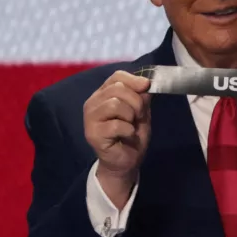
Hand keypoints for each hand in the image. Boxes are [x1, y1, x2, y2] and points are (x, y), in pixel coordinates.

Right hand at [84, 70, 150, 207]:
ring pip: (115, 104)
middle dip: (136, 102)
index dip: (134, 80)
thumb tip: (145, 83)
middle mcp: (93, 103)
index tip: (146, 87)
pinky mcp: (92, 133)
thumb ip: (142, 96)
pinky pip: (116, 124)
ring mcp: (90, 118)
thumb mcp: (141, 112)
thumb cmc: (131, 135)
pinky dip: (128, 130)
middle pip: (117, 89)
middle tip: (139, 116)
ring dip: (130, 116)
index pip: (117, 76)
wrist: (126, 161)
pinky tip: (127, 136)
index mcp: (103, 94)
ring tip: (131, 126)